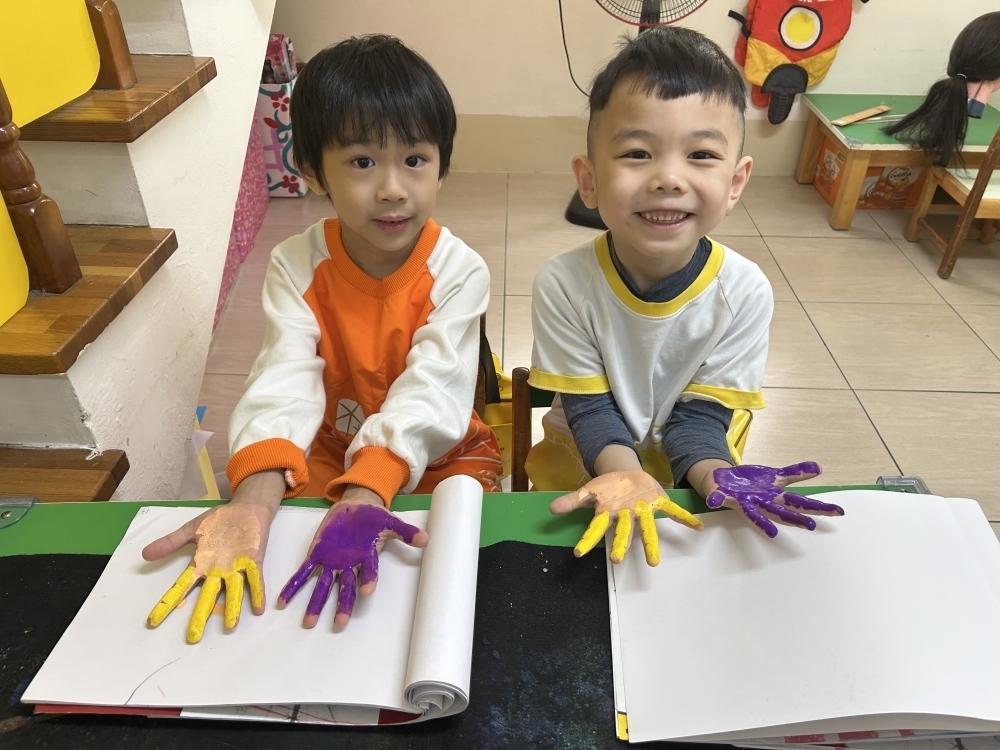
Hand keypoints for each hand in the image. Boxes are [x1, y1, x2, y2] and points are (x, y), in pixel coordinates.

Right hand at [143, 501, 271, 642]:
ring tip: (231, 626)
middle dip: (200, 616)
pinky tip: (258, 608)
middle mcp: (218, 572)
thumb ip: (170, 542)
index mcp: (201, 565)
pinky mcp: (254, 561)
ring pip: (233, 591)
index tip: (153, 622)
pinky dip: (257, 592)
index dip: (168, 603)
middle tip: (193, 637)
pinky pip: (255, 579)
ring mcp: (236, 568)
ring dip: (232, 608)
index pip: (181, 587)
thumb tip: (144, 554)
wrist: (246, 508)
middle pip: (207, 597)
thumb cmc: (219, 521)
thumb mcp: (191, 530)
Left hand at [277, 487, 428, 627]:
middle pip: (346, 588)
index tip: (367, 591)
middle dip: (343, 605)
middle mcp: (348, 564)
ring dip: (317, 603)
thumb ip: (405, 532)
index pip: (369, 571)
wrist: (354, 507)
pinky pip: (303, 572)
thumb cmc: (372, 517)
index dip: (368, 580)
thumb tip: (427, 539)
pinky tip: (283, 601)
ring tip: (309, 622)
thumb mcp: (389, 521)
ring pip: (323, 586)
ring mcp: (331, 562)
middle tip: (340, 623)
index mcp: (366, 556)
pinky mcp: (317, 554)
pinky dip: (293, 586)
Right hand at [551, 470, 702, 565]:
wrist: (624, 473)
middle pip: (622, 533)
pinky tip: (699, 527)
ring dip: (650, 543)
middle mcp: (627, 516)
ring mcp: (643, 510)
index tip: (577, 553)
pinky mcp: (658, 501)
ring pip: (647, 528)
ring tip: (653, 562)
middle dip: (620, 545)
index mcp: (609, 512)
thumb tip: (551, 508)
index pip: (595, 528)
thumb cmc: (607, 486)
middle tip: (617, 561)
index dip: (587, 540)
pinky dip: (685, 518)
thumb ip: (572, 501)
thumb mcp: (588, 490)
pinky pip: (673, 510)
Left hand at [705, 462, 843, 537]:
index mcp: (774, 497)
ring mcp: (743, 502)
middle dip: (796, 519)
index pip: (800, 502)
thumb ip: (795, 473)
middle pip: (782, 512)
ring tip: (773, 533)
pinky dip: (715, 499)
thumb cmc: (751, 482)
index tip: (837, 512)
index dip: (818, 508)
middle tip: (812, 525)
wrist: (723, 480)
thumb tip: (819, 467)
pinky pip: (718, 498)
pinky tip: (713, 502)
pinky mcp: (724, 497)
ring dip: (762, 522)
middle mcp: (761, 503)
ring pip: (754, 513)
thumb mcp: (775, 475)